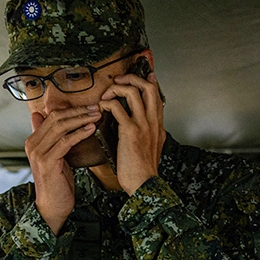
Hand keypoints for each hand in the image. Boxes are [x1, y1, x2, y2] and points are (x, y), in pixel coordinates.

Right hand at [26, 104, 101, 233]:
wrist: (53, 205)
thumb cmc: (58, 182)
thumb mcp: (56, 157)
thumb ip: (54, 139)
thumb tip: (49, 119)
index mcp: (33, 140)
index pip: (52, 116)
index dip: (71, 110)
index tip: (89, 107)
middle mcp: (32, 144)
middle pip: (56, 118)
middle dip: (78, 111)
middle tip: (96, 108)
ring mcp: (38, 152)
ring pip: (61, 127)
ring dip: (81, 119)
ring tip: (97, 115)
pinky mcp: (47, 161)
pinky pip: (65, 142)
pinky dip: (79, 133)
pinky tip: (91, 129)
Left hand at [100, 68, 165, 193]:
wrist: (144, 184)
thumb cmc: (144, 171)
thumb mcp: (152, 149)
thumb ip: (148, 135)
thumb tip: (140, 128)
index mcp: (158, 126)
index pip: (157, 95)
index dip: (148, 82)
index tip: (142, 76)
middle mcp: (153, 122)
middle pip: (148, 87)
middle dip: (132, 78)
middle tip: (119, 81)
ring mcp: (143, 125)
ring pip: (133, 92)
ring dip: (116, 89)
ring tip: (107, 95)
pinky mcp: (130, 131)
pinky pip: (116, 108)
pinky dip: (106, 103)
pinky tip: (101, 109)